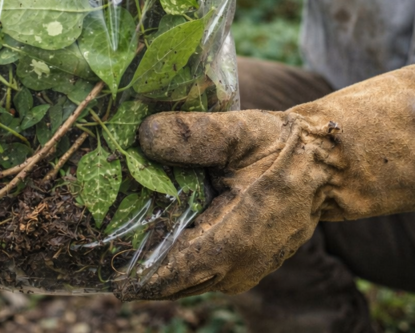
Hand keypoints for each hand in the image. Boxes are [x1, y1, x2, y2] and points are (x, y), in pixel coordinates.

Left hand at [117, 65, 414, 300]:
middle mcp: (235, 270)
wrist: (325, 166)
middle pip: (168, 282)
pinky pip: (196, 272)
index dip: (128, 271)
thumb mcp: (240, 132)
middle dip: (132, 265)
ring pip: (181, 280)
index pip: (168, 274)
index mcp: (234, 242)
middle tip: (90, 237)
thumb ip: (194, 134)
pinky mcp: (239, 268)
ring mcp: (239, 274)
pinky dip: (172, 257)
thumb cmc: (282, 147)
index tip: (91, 258)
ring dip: (152, 262)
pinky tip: (148, 229)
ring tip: (111, 233)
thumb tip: (144, 134)